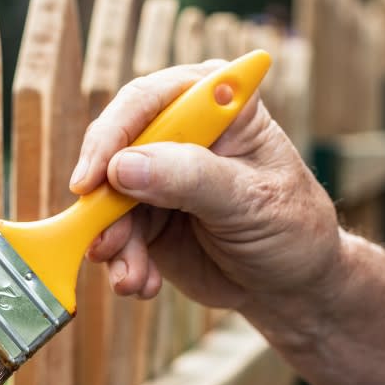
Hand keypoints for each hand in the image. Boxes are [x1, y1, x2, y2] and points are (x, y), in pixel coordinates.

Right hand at [70, 61, 340, 311]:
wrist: (291, 283)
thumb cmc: (290, 226)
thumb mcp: (251, 200)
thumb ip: (191, 178)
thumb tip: (123, 167)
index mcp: (214, 105)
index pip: (148, 100)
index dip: (114, 133)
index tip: (94, 176)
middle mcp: (178, 132)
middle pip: (113, 148)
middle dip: (103, 200)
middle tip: (104, 241)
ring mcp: (156, 175)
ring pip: (106, 199)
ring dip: (113, 242)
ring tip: (134, 278)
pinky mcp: (143, 216)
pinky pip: (112, 234)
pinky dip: (122, 262)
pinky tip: (144, 283)